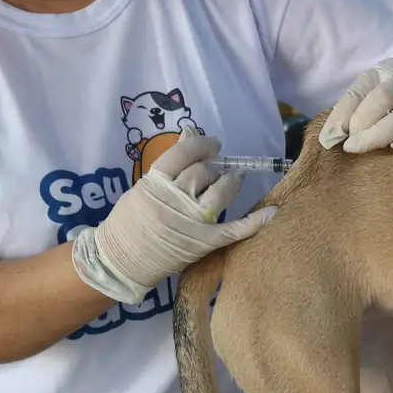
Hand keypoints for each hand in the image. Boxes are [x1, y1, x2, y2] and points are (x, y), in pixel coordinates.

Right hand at [72, 128, 276, 304]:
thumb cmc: (129, 220)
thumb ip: (168, 165)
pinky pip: (234, 229)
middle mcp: (175, 199)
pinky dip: (255, 221)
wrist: (120, 259)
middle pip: (204, 172)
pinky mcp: (204, 242)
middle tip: (216, 169)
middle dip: (213, 167)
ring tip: (234, 179)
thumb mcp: (143, 187)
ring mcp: (191, 221)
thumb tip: (190, 133)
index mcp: (155, 182)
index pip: (185, 153)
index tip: (212, 145)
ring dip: (231, 182)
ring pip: (221, 192)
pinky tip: (272, 212)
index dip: (202, 145)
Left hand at [319, 58, 392, 153]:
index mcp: (381, 73)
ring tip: (364, 148)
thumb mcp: (367, 93)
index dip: (341, 117)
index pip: (358, 92)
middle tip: (350, 146)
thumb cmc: (390, 98)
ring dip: (379, 136)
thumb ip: (346, 112)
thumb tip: (328, 140)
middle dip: (361, 126)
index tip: (330, 139)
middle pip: (382, 100)